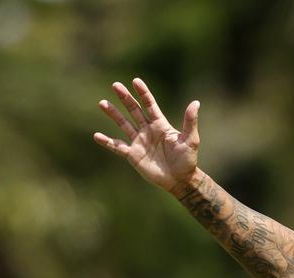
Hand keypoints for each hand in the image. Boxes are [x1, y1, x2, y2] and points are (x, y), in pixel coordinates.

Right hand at [93, 78, 200, 194]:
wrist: (180, 180)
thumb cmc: (187, 160)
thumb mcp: (191, 140)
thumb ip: (190, 122)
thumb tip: (196, 102)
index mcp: (160, 125)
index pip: (150, 105)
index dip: (143, 93)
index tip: (136, 81)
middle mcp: (147, 130)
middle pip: (134, 110)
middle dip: (125, 98)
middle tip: (116, 85)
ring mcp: (139, 142)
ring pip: (123, 124)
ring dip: (113, 114)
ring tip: (103, 103)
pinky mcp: (133, 155)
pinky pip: (117, 147)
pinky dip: (107, 142)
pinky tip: (97, 136)